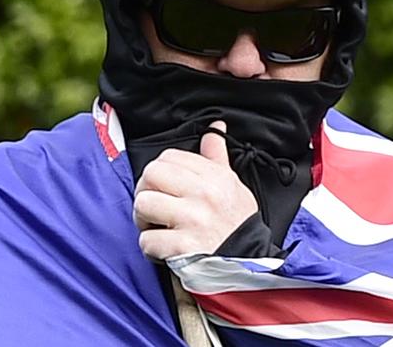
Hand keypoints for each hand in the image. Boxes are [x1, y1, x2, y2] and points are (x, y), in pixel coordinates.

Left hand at [133, 121, 257, 259]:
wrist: (249, 265)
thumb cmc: (237, 224)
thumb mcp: (234, 185)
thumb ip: (217, 157)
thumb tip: (215, 128)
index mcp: (215, 176)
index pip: (168, 157)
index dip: (160, 172)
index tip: (165, 188)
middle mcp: (204, 194)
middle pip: (150, 174)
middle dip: (145, 191)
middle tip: (154, 206)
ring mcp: (193, 220)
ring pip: (143, 204)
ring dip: (143, 220)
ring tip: (156, 226)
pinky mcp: (183, 247)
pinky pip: (146, 240)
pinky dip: (151, 248)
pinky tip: (164, 249)